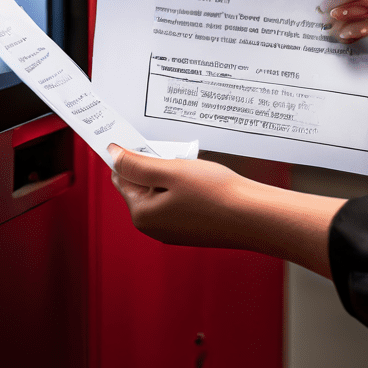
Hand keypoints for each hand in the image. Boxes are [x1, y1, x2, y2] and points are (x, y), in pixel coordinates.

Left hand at [108, 146, 342, 276]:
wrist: (255, 217)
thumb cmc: (213, 192)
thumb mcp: (170, 171)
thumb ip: (137, 164)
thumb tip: (112, 154)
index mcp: (143, 215)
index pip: (122, 177)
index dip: (128, 155)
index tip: (137, 136)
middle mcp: (154, 227)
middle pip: (142, 184)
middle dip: (154, 165)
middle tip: (174, 153)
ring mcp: (174, 230)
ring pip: (162, 190)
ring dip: (171, 174)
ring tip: (192, 167)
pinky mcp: (192, 229)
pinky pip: (178, 200)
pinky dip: (185, 186)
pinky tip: (203, 181)